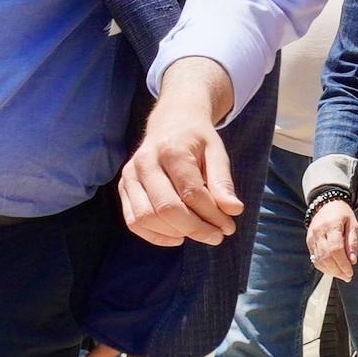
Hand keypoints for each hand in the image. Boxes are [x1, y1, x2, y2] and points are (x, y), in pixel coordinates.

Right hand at [116, 60, 249, 244]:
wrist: (170, 120)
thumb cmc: (196, 138)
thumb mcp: (216, 152)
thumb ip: (223, 181)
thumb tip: (234, 210)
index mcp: (171, 150)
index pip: (191, 193)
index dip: (212, 215)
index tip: (229, 226)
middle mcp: (145, 162)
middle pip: (166, 208)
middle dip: (196, 229)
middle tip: (217, 236)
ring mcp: (130, 175)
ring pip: (146, 218)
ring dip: (176, 234)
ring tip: (199, 234)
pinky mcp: (123, 187)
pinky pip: (133, 221)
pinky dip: (155, 236)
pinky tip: (177, 237)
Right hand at [305, 200, 357, 282]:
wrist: (325, 204)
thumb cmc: (342, 214)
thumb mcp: (353, 224)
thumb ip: (352, 242)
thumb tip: (352, 260)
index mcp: (332, 225)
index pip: (336, 248)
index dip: (343, 263)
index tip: (350, 272)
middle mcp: (319, 232)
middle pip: (326, 256)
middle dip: (337, 270)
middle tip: (347, 277)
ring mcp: (312, 237)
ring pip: (319, 259)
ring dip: (330, 271)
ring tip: (341, 275)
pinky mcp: (309, 242)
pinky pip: (315, 258)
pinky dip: (323, 267)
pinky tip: (332, 271)